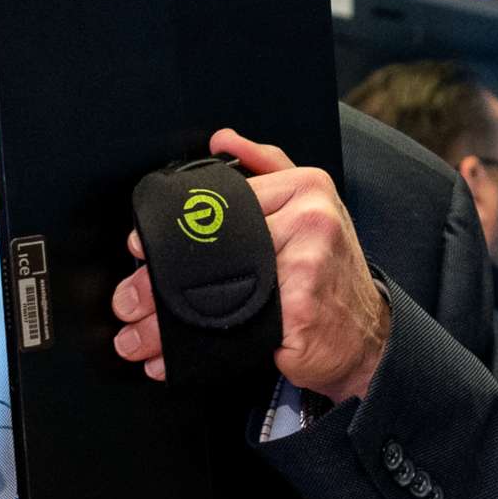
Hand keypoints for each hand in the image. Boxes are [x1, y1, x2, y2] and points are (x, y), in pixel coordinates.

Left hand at [112, 128, 389, 402]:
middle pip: (214, 248)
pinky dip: (193, 351)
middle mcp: (311, 222)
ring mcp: (307, 268)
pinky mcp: (299, 315)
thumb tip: (223, 140)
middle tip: (130, 298)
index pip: (223, 200)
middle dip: (159, 281)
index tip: (141, 248)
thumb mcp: (311, 206)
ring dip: (164, 324)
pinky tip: (171, 358)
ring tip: (138, 334)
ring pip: (214, 293)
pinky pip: (231, 331)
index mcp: (307, 189)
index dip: (175, 229)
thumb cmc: (331, 274)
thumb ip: (266, 166)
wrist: (367, 338)